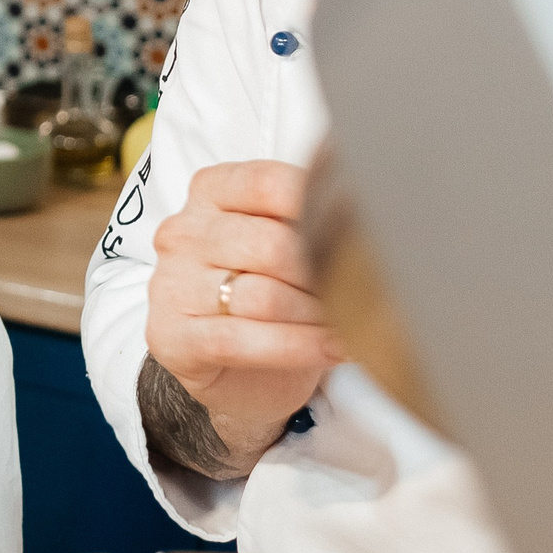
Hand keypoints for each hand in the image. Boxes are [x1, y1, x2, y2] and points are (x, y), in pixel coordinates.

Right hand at [145, 160, 342, 472]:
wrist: (235, 368)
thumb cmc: (268, 290)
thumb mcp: (286, 241)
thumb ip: (313, 217)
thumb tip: (380, 206)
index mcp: (211, 191)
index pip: (271, 184)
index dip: (325, 210)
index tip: (366, 233)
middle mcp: (184, 232)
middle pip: (274, 245)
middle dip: (328, 274)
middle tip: (366, 290)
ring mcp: (173, 285)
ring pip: (263, 296)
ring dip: (319, 316)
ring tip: (350, 322)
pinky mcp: (172, 337)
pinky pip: (242, 341)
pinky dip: (298, 347)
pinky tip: (333, 348)